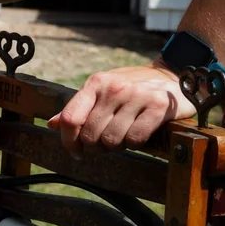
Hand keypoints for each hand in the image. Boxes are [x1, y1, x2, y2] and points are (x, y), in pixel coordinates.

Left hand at [47, 60, 194, 156]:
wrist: (171, 74)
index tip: (76, 151)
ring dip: (116, 146)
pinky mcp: (158, 106)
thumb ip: (79, 108)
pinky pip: (135, 139)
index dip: (69, 141)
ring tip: (123, 137)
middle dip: (96, 147)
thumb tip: (52, 124)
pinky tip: (138, 134)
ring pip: (112, 140)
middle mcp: (114, 88)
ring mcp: (136, 96)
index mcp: (96, 83)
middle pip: (90, 135)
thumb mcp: (103, 91)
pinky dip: (135, 143)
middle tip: (105, 144)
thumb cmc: (132, 87)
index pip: (70, 118)